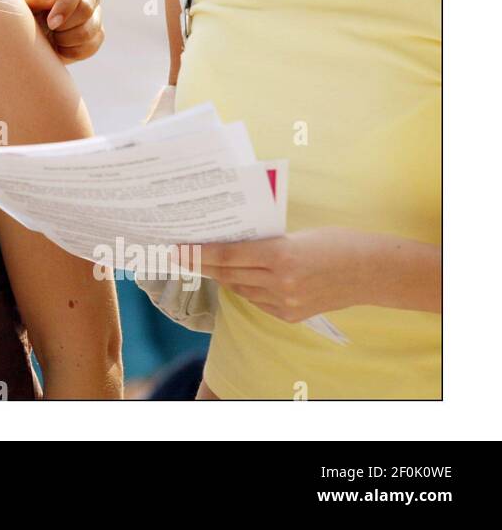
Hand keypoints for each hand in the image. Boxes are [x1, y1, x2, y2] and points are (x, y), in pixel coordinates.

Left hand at [18, 0, 102, 62]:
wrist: (25, 35)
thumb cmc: (22, 12)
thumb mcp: (21, 1)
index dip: (65, 5)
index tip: (51, 23)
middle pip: (87, 8)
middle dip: (65, 25)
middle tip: (49, 29)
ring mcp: (95, 12)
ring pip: (91, 29)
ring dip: (67, 39)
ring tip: (52, 37)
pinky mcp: (97, 33)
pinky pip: (92, 45)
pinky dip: (73, 51)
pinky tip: (59, 46)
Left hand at [186, 228, 378, 322]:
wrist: (371, 272)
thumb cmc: (335, 241)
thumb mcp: (296, 234)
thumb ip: (265, 240)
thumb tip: (229, 240)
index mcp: (280, 255)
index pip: (227, 254)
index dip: (199, 252)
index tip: (177, 248)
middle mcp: (280, 282)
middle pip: (228, 273)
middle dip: (203, 264)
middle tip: (181, 254)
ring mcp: (285, 302)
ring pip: (240, 288)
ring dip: (222, 276)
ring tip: (204, 263)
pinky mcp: (291, 315)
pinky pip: (257, 300)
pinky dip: (246, 287)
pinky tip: (237, 277)